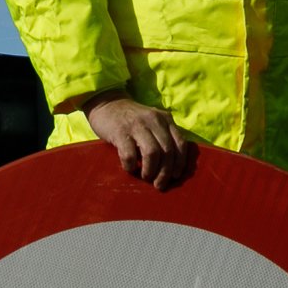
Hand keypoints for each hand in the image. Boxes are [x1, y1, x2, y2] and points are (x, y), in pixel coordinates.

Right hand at [81, 92, 196, 189]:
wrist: (107, 103)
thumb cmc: (132, 119)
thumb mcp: (153, 122)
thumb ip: (163, 136)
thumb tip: (172, 166)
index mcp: (165, 119)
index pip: (180, 143)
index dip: (179, 162)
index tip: (175, 176)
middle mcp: (154, 120)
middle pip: (167, 151)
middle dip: (165, 172)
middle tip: (159, 185)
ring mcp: (137, 125)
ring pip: (152, 153)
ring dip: (150, 170)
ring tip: (145, 177)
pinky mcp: (120, 132)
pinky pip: (130, 154)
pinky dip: (131, 165)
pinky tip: (129, 168)